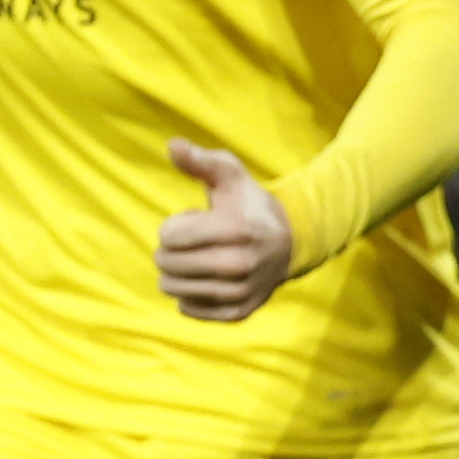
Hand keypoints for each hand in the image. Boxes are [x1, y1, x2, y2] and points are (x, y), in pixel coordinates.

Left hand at [156, 140, 295, 321]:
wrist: (290, 241)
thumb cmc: (248, 204)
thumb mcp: (229, 175)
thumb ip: (200, 160)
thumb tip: (173, 145)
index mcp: (236, 230)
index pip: (168, 237)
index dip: (172, 227)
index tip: (194, 222)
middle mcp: (241, 265)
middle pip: (167, 264)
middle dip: (169, 250)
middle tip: (190, 244)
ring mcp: (241, 292)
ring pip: (174, 290)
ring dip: (175, 274)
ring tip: (196, 261)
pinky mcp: (240, 312)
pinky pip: (190, 310)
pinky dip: (187, 296)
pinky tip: (201, 280)